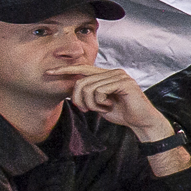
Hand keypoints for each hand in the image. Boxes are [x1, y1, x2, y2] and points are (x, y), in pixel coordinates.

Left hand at [51, 65, 171, 136]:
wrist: (141, 121)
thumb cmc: (121, 112)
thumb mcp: (99, 103)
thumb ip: (88, 94)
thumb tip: (72, 89)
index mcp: (106, 74)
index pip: (82, 68)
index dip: (65, 70)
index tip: (49, 73)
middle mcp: (113, 72)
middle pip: (81, 81)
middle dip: (79, 99)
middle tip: (86, 110)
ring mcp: (119, 76)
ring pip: (89, 87)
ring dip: (91, 103)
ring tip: (102, 108)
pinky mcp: (124, 83)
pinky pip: (100, 91)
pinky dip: (100, 103)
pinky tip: (109, 106)